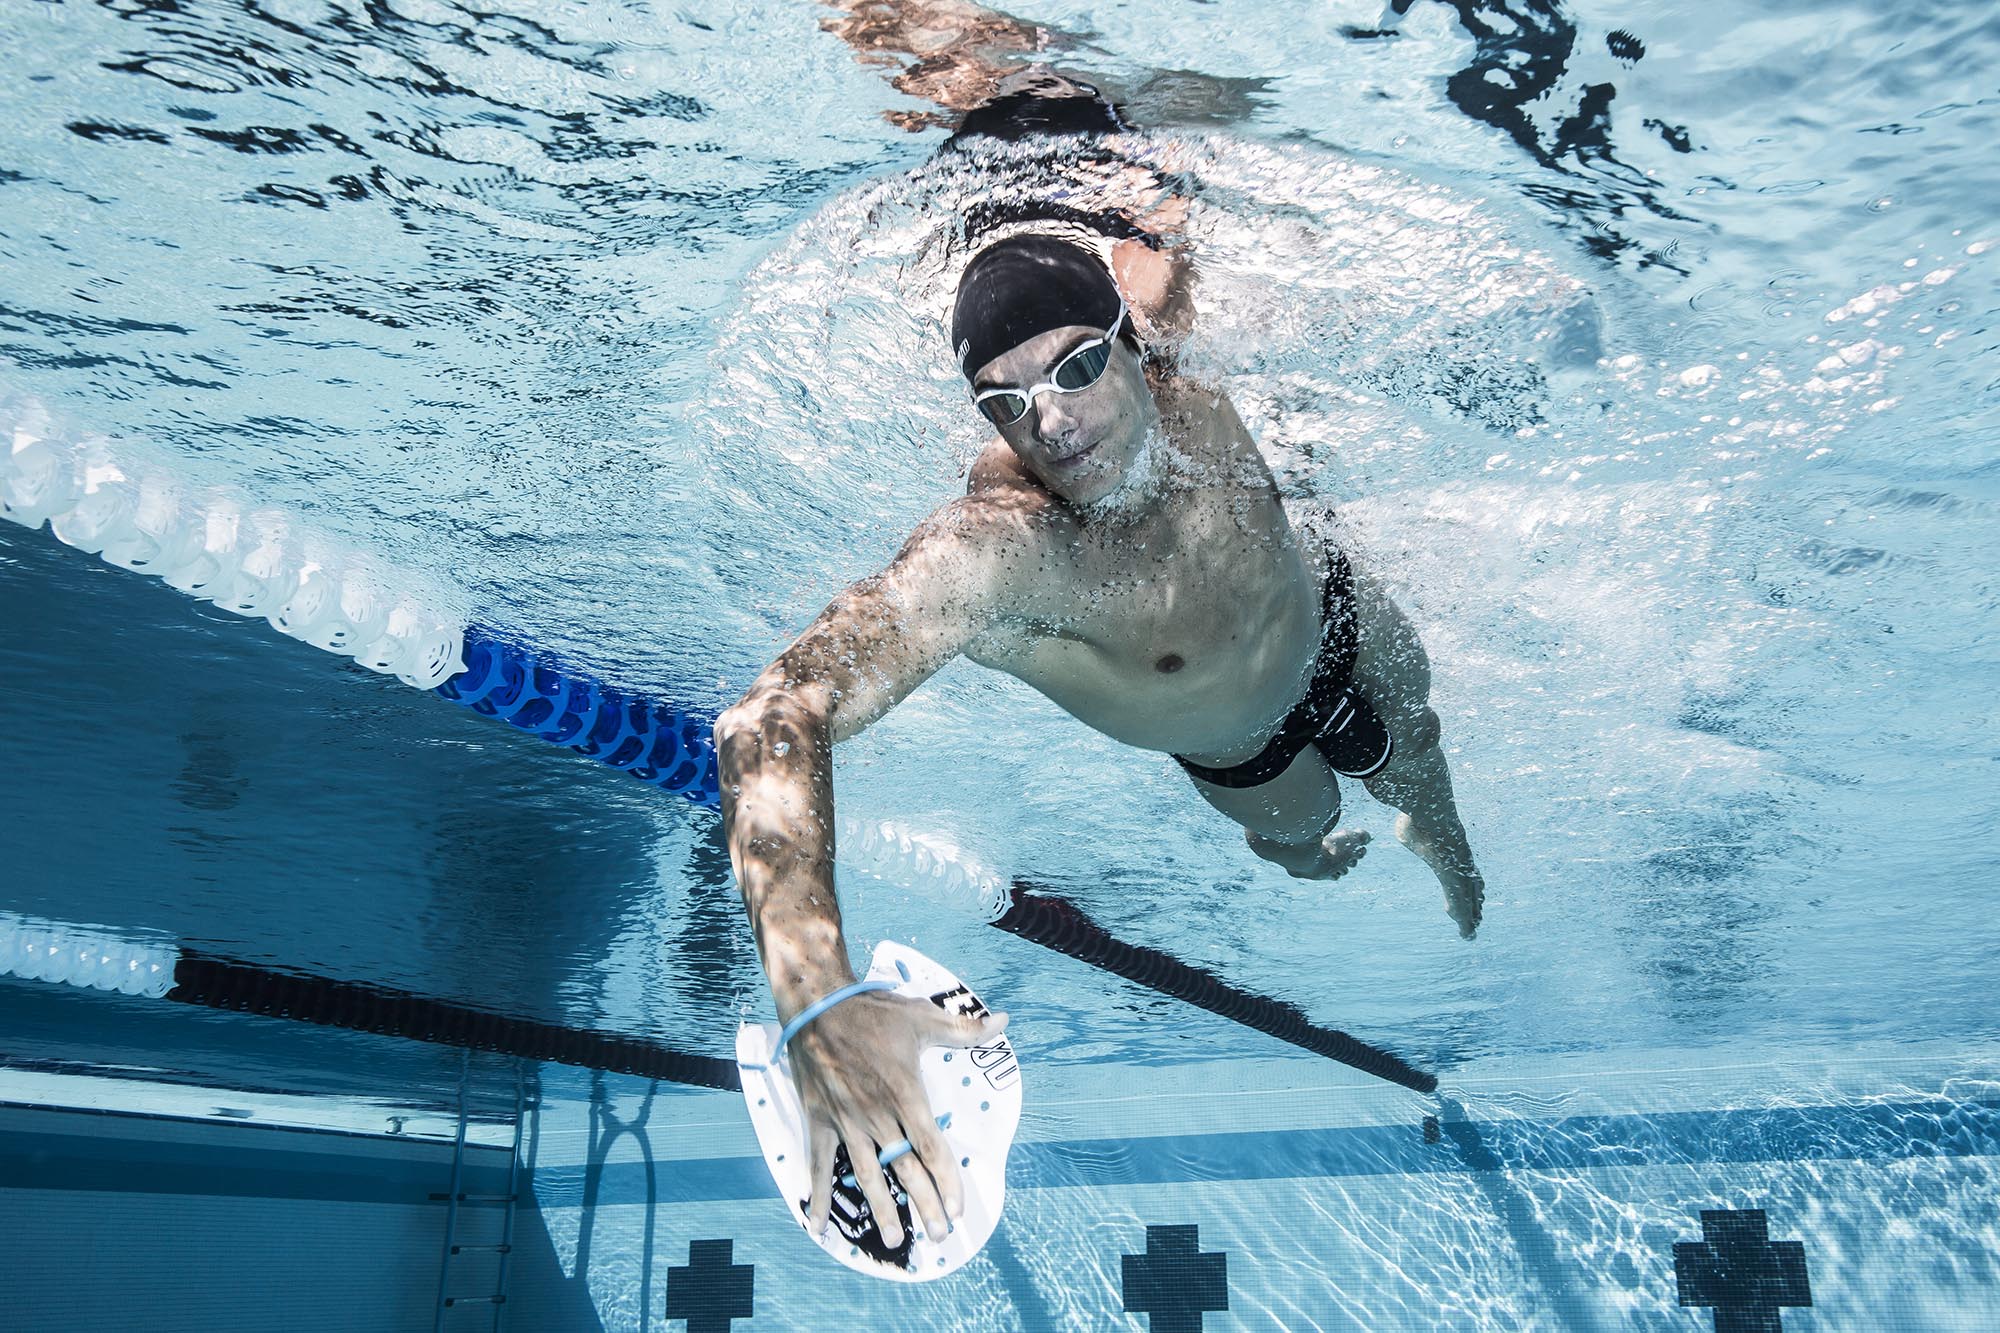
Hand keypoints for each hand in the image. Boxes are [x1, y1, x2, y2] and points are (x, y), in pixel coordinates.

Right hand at [784, 988, 1008, 1248]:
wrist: (817, 1004)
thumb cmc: (873, 1011)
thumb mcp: (922, 1016)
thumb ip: (964, 1029)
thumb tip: (1004, 1022)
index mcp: (905, 1094)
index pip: (932, 1148)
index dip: (947, 1182)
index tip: (957, 1209)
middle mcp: (877, 1115)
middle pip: (906, 1170)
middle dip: (924, 1205)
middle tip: (939, 1236)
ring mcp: (846, 1121)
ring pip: (867, 1174)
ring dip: (882, 1209)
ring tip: (896, 1240)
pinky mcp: (820, 1120)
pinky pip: (818, 1164)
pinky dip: (818, 1195)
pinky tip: (817, 1225)